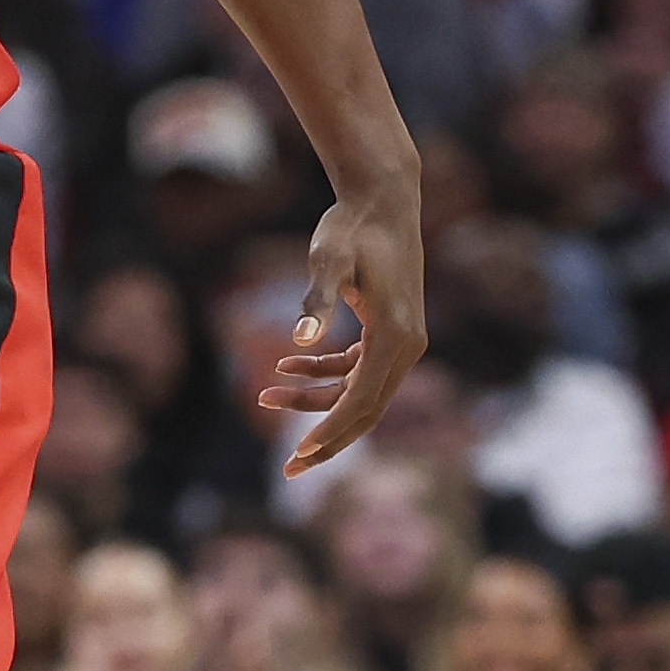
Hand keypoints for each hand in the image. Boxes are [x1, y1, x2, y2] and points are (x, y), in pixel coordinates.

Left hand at [270, 185, 426, 477]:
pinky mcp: (388, 331)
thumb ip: (316, 299)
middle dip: (326, 441)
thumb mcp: (328, 259)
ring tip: (263, 395)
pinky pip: (356, 369)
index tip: (299, 456)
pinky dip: (323, 374)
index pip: (362, 403)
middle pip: (366, 412)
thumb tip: (300, 340)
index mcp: (396, 339)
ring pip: (358, 392)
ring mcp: (400, 341)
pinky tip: (286, 366)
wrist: (382, 200)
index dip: (330, 433)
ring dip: (315, 401)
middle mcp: (407, 347)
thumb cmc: (352, 228)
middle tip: (288, 470)